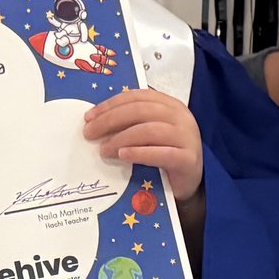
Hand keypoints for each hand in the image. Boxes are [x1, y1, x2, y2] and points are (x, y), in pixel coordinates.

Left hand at [83, 88, 202, 202]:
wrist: (189, 181)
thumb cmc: (165, 154)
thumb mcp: (149, 133)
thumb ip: (131, 123)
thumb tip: (96, 122)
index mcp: (170, 105)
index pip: (137, 96)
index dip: (110, 104)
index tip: (89, 117)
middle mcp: (181, 117)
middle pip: (140, 110)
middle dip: (110, 120)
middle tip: (90, 133)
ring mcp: (187, 137)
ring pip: (150, 130)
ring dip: (121, 139)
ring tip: (104, 150)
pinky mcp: (188, 159)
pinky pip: (162, 154)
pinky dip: (140, 153)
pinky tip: (123, 156)